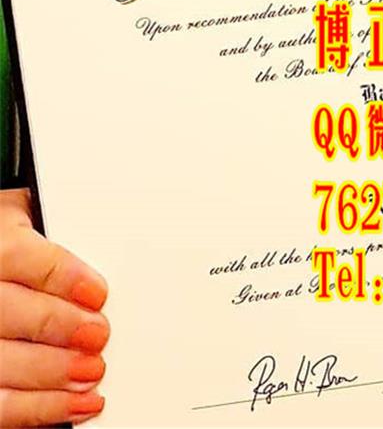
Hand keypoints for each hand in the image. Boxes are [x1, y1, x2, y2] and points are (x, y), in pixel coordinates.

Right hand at [0, 188, 108, 425]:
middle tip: (99, 334)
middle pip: (7, 311)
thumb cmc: (30, 259)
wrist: (10, 282)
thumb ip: (68, 234)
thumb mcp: (42, 226)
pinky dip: (44, 409)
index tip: (97, 292)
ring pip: (1, 363)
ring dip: (52, 372)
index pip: (15, 256)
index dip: (59, 276)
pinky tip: (82, 403)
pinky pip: (2, 404)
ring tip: (93, 371)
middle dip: (59, 326)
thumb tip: (117, 236)